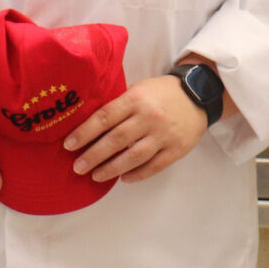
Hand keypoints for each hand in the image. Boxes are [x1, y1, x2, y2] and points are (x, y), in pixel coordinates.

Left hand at [65, 75, 206, 183]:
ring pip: (133, 156)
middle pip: (116, 140)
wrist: (199, 94)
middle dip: (93, 156)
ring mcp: (164, 135)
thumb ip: (119, 105)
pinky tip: (123, 178)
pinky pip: (153, 166)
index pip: (105, 117)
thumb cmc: (162, 92)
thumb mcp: (139, 89)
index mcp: (137, 99)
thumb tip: (90, 125)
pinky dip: (136, 174)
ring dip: (111, 169)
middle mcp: (149, 117)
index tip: (69, 145)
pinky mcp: (177, 149)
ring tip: (96, 176)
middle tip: (78, 167)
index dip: (85, 133)